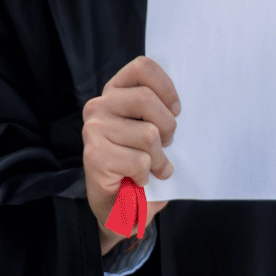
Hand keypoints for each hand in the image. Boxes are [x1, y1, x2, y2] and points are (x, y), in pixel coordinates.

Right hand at [82, 56, 178, 254]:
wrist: (118, 208)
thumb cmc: (139, 165)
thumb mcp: (152, 131)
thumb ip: (160, 112)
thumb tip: (181, 108)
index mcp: (114, 93)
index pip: (142, 67)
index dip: (166, 87)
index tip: (175, 109)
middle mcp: (99, 106)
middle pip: (146, 99)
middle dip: (167, 127)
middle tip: (165, 146)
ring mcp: (94, 130)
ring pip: (148, 133)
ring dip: (159, 158)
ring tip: (151, 167)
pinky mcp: (94, 156)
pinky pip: (140, 160)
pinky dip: (147, 175)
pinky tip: (138, 180)